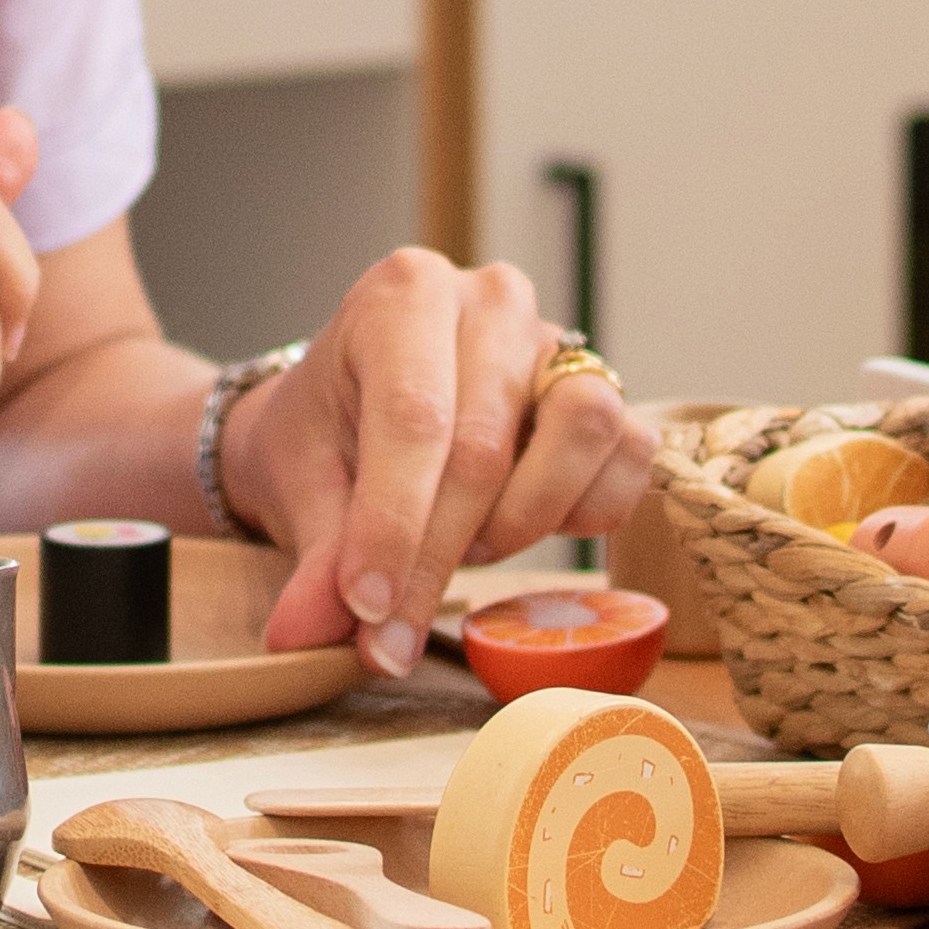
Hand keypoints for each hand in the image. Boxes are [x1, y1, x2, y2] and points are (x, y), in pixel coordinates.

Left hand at [221, 248, 657, 673]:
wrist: (356, 414)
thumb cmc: (325, 435)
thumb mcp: (300, 485)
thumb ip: (316, 560)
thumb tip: (305, 635)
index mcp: (403, 293)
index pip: (412, 416)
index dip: (392, 526)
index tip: (368, 609)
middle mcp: (490, 300)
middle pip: (485, 444)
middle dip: (439, 554)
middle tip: (394, 629)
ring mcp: (557, 340)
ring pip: (580, 431)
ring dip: (520, 521)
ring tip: (465, 546)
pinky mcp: (607, 387)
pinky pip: (628, 457)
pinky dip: (579, 513)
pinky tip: (516, 525)